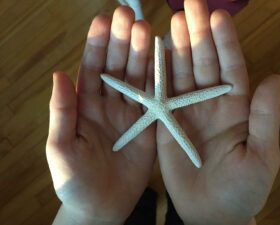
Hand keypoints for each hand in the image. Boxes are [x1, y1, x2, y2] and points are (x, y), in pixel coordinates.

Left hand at [46, 6, 154, 224]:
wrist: (102, 206)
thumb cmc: (75, 181)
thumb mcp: (61, 147)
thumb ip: (62, 112)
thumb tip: (58, 74)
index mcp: (86, 105)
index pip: (91, 67)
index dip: (97, 44)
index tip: (103, 20)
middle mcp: (109, 103)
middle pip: (117, 67)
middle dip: (123, 41)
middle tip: (131, 17)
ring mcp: (132, 113)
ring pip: (138, 78)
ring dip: (143, 55)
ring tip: (148, 31)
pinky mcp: (150, 125)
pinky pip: (155, 99)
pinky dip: (160, 79)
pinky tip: (164, 59)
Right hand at [157, 1, 279, 224]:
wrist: (211, 213)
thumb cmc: (242, 190)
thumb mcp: (262, 157)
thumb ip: (264, 117)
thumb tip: (272, 78)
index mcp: (236, 109)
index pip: (231, 69)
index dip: (225, 43)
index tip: (218, 17)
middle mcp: (210, 104)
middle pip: (204, 64)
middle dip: (197, 35)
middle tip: (189, 6)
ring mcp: (186, 111)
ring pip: (182, 74)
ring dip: (177, 48)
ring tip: (172, 23)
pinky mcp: (166, 123)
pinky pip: (162, 95)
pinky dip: (158, 74)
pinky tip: (156, 54)